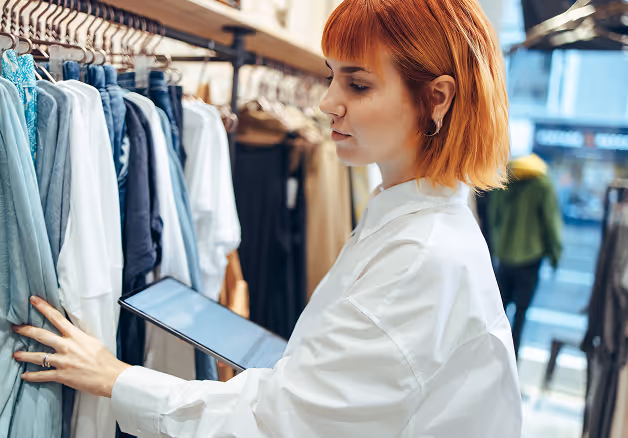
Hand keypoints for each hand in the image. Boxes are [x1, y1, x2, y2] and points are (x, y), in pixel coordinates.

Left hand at [12, 296, 130, 397]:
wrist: (110, 376)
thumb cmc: (105, 360)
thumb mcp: (94, 342)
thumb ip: (81, 337)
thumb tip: (74, 334)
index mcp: (76, 336)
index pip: (57, 318)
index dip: (44, 308)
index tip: (34, 301)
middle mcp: (67, 347)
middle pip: (42, 335)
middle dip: (27, 330)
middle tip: (16, 328)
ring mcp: (63, 361)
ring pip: (38, 357)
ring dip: (24, 355)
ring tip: (16, 354)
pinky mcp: (62, 375)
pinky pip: (43, 375)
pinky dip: (32, 376)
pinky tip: (25, 376)